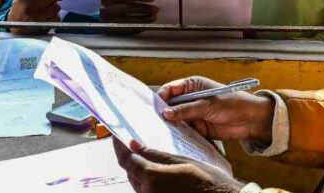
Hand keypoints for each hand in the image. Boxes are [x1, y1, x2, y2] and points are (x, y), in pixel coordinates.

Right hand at [7, 0, 63, 33]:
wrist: (16, 29)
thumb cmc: (22, 9)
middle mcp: (28, 6)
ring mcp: (36, 18)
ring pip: (56, 7)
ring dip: (56, 6)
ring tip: (50, 8)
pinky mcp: (42, 27)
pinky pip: (57, 18)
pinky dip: (56, 16)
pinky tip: (49, 16)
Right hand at [100, 0, 157, 34]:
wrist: (101, 17)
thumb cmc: (114, 5)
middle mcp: (105, 9)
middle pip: (128, 8)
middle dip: (144, 9)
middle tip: (156, 9)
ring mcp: (108, 22)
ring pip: (128, 20)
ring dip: (144, 19)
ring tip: (153, 17)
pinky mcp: (112, 31)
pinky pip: (128, 30)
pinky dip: (139, 26)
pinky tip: (146, 24)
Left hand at [113, 138, 242, 192]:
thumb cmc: (207, 181)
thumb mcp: (181, 161)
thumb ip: (155, 154)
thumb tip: (133, 145)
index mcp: (152, 179)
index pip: (126, 160)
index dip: (118, 146)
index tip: (116, 136)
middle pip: (130, 172)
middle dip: (129, 157)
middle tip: (131, 144)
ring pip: (137, 183)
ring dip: (137, 170)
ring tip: (143, 156)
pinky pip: (147, 191)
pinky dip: (146, 180)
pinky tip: (155, 172)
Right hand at [158, 76, 273, 143]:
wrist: (251, 120)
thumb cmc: (232, 103)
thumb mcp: (207, 105)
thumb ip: (186, 109)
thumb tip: (166, 113)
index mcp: (192, 86)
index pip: (170, 90)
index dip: (161, 97)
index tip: (153, 107)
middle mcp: (190, 99)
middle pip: (170, 105)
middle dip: (163, 113)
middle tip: (152, 122)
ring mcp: (193, 114)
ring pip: (176, 119)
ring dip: (170, 125)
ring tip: (159, 132)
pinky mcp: (198, 127)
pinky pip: (184, 131)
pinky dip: (179, 134)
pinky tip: (172, 139)